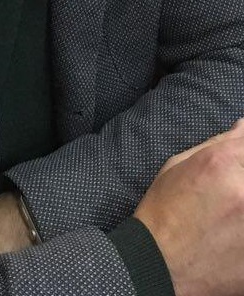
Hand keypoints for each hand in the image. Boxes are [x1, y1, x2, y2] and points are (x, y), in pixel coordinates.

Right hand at [135, 118, 243, 295]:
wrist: (158, 265)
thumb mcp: (179, 166)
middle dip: (242, 179)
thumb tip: (243, 127)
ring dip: (243, 206)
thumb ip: (218, 144)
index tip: (238, 163)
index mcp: (222, 163)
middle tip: (227, 196)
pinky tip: (230, 235)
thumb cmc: (163, 212)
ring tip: (226, 217)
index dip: (243, 152)